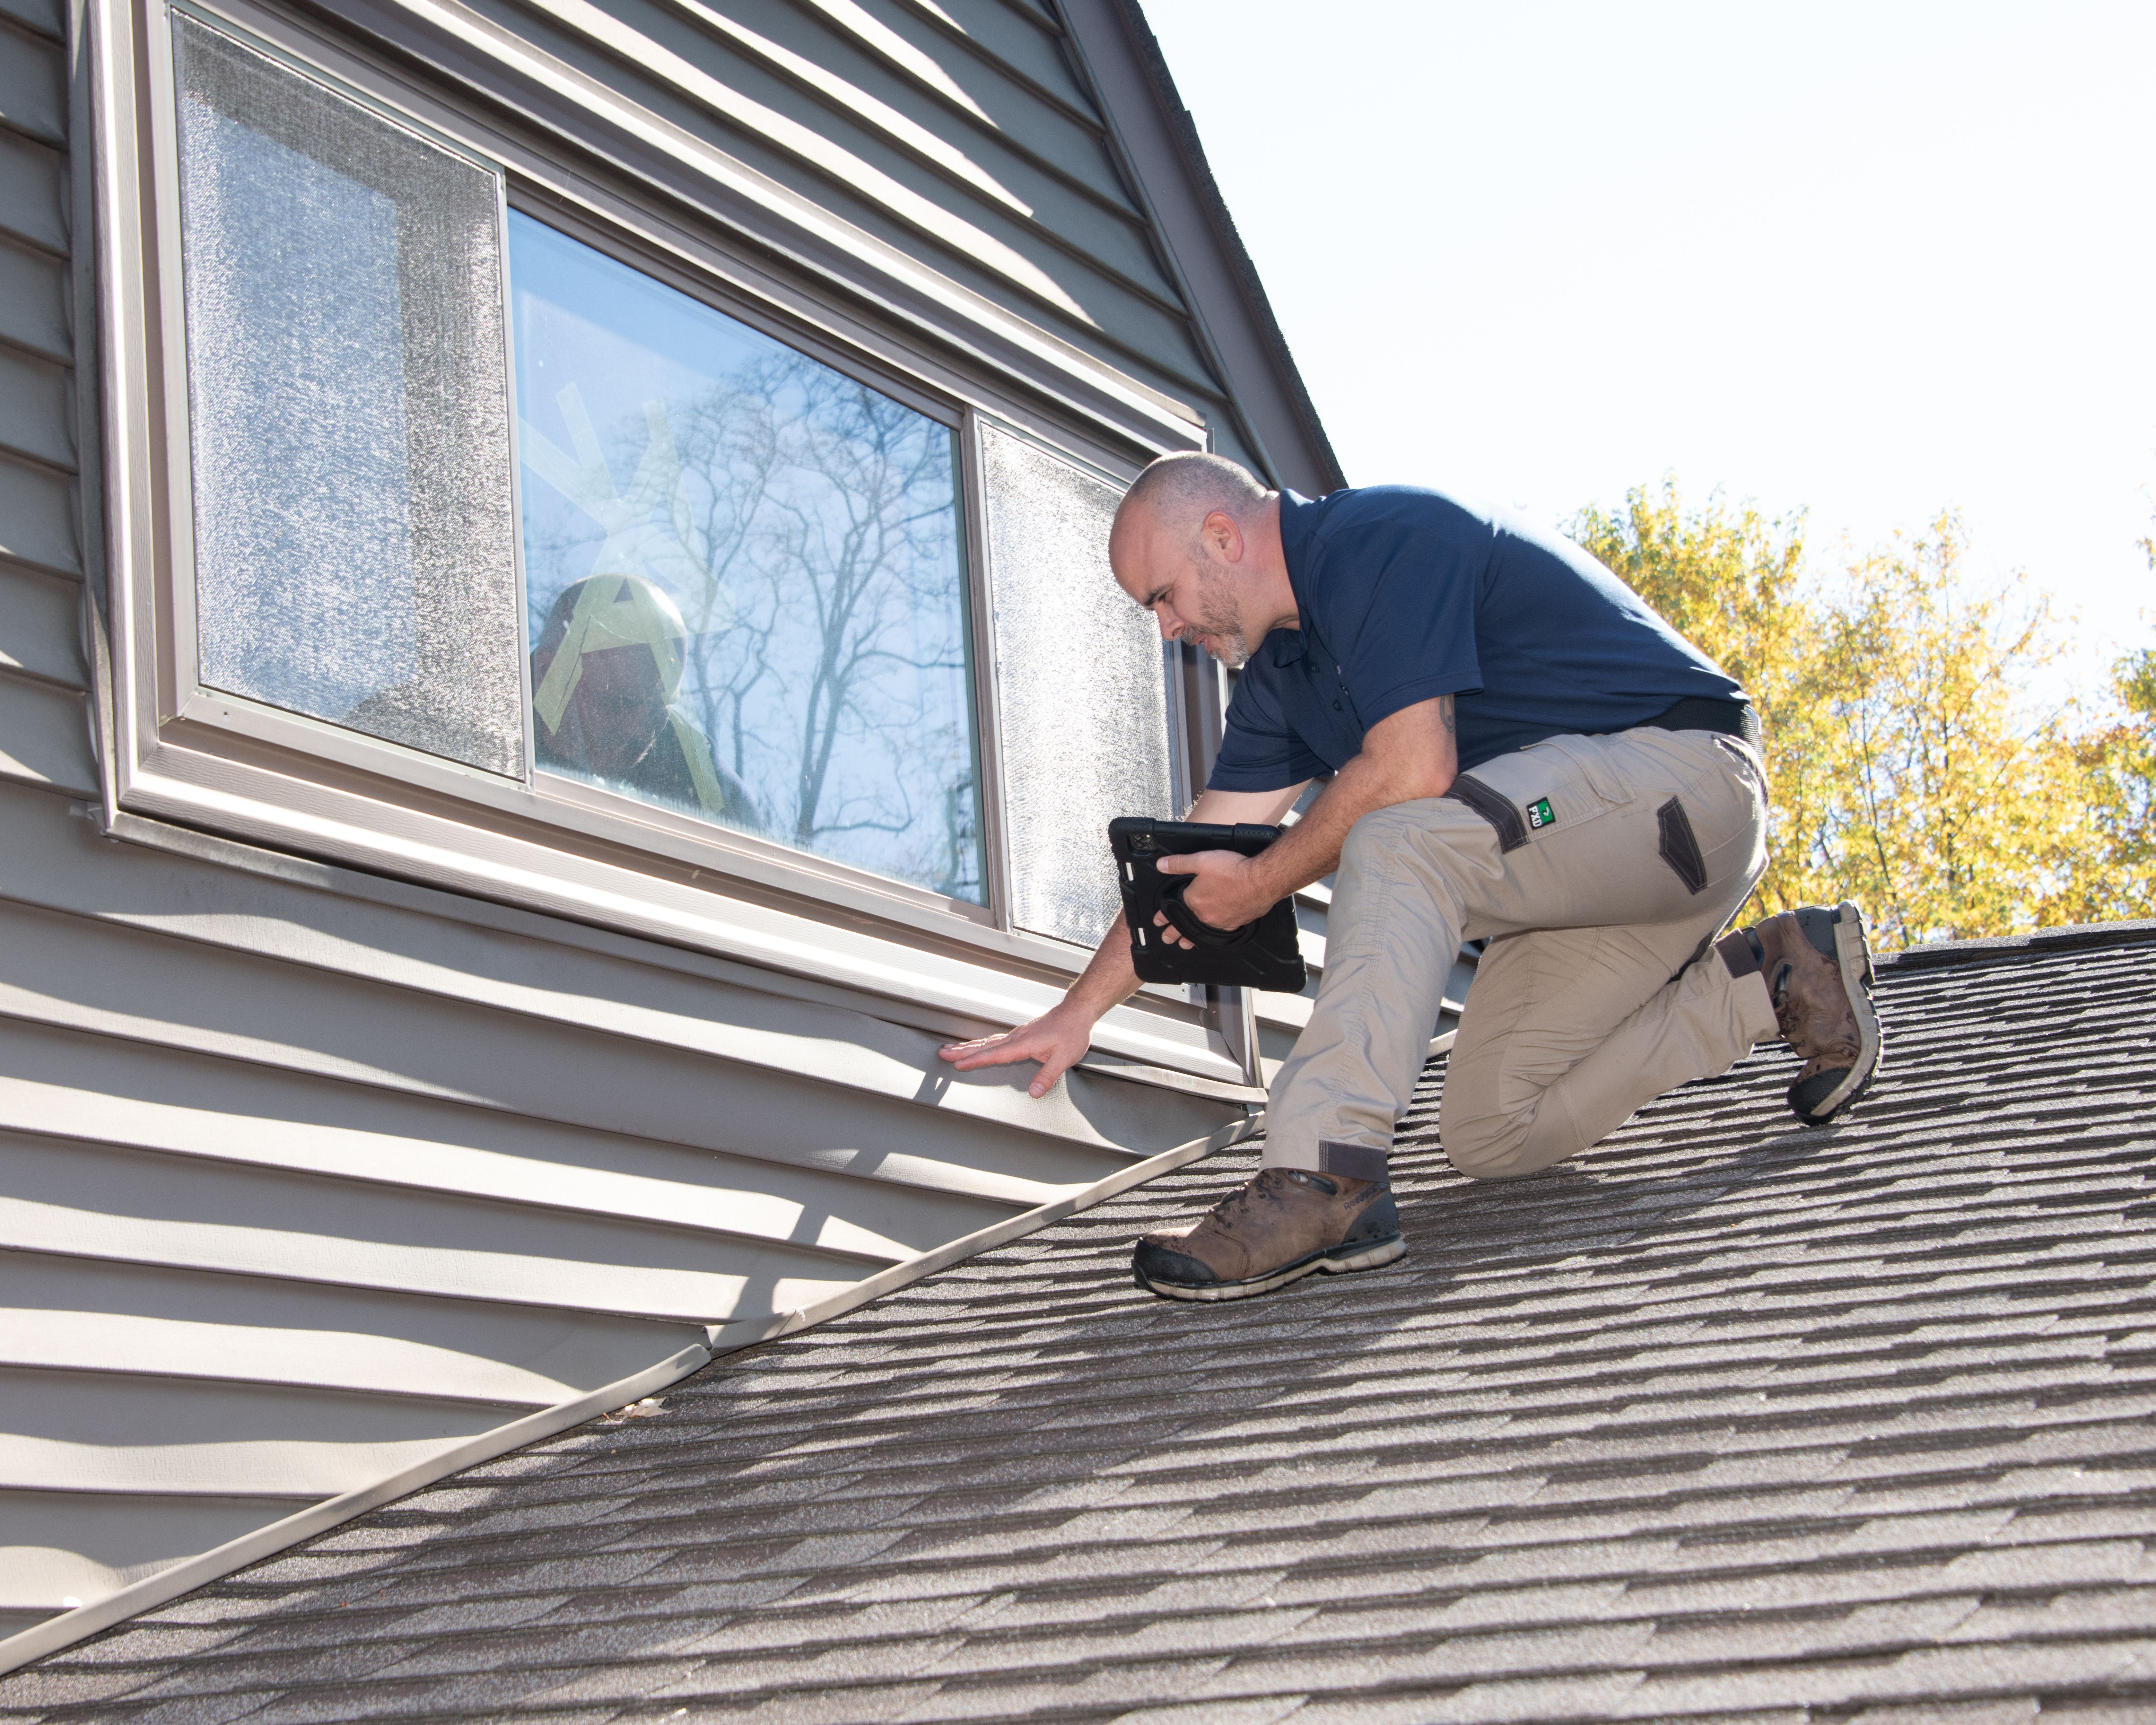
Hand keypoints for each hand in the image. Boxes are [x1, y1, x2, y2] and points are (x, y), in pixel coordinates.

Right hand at [938, 1000, 1096, 1098]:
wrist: (1077, 1012)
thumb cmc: (1072, 1033)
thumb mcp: (1064, 1058)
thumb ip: (1047, 1076)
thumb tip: (1034, 1092)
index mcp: (1024, 1044)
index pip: (994, 1054)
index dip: (975, 1060)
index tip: (958, 1064)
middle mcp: (1017, 1037)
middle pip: (985, 1046)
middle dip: (963, 1051)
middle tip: (942, 1053)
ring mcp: (1018, 1034)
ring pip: (988, 1041)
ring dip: (969, 1046)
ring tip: (952, 1048)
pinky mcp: (1022, 1034)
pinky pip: (996, 1039)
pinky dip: (982, 1043)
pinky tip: (978, 1046)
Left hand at [1152, 849, 1268, 948]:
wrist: (1261, 881)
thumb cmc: (1233, 870)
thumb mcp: (1202, 860)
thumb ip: (1179, 863)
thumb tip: (1161, 865)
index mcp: (1194, 900)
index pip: (1174, 909)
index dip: (1164, 915)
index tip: (1158, 920)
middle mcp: (1205, 915)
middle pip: (1185, 925)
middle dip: (1173, 932)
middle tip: (1167, 938)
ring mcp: (1220, 922)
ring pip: (1201, 932)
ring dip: (1191, 938)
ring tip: (1184, 944)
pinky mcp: (1235, 924)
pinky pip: (1220, 932)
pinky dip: (1212, 934)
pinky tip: (1212, 935)